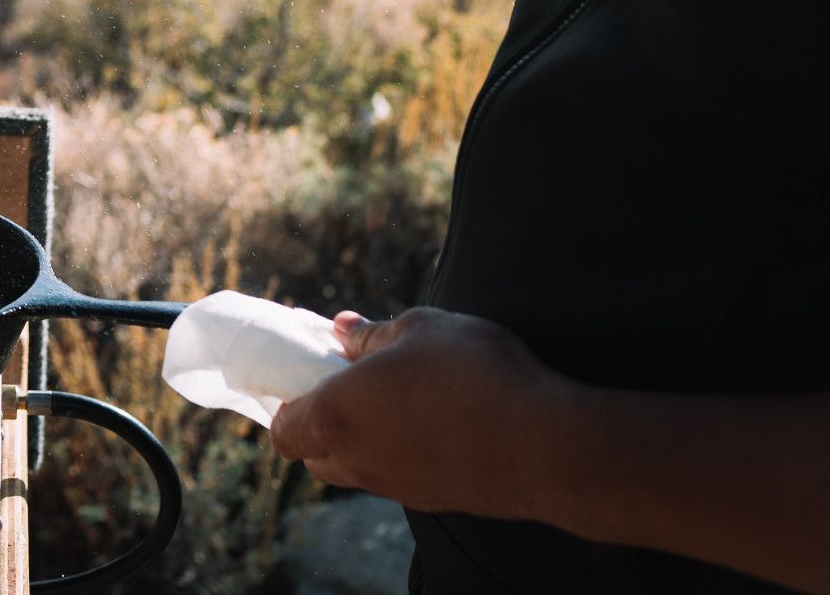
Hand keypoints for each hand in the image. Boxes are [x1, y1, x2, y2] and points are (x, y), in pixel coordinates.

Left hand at [270, 307, 572, 518]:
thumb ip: (372, 333)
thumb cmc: (474, 376)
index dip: (288, 404)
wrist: (546, 445)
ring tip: (398, 402)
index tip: (312, 375)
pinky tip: (437, 424)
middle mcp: (357, 461)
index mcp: (335, 416)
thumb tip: (342, 330)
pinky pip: (398, 478)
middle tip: (353, 386)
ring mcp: (396, 487)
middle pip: (313, 456)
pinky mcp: (436, 500)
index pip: (283, 430)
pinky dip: (400, 455)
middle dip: (319, 425)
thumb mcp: (421, 329)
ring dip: (360, 441)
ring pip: (355, 470)